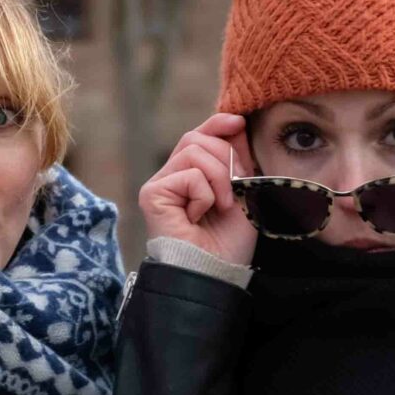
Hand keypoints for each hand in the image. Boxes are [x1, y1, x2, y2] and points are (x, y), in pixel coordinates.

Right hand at [137, 112, 257, 266]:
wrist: (215, 272)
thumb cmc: (229, 242)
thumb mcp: (242, 192)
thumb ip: (237, 159)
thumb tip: (237, 123)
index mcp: (192, 174)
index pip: (201, 135)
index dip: (218, 123)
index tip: (239, 122)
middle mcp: (171, 176)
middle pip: (197, 138)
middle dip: (227, 158)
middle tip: (236, 191)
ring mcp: (159, 184)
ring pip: (194, 151)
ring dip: (220, 178)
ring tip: (222, 206)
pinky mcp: (152, 194)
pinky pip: (188, 174)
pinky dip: (205, 194)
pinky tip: (199, 216)